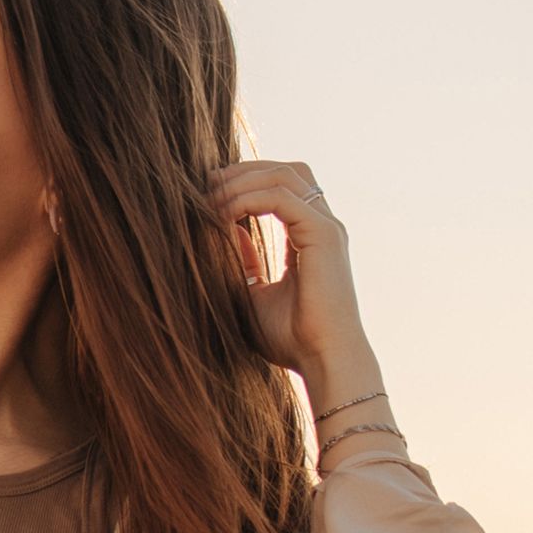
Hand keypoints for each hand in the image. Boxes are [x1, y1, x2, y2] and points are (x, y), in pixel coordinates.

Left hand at [208, 159, 370, 374]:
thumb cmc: (291, 339)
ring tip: (211, 199)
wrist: (322, 360)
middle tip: (206, 186)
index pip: (283, 187)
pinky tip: (224, 215)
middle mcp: (323, 226)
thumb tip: (226, 231)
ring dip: (242, 182)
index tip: (209, 194)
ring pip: (283, 176)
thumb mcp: (254, 294)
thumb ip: (244, 262)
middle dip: (243, 171)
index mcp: (312, 236)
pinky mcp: (323, 235)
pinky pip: (281, 198)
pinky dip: (249, 199)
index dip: (246, 182)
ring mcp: (326, 228)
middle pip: (286, 172)